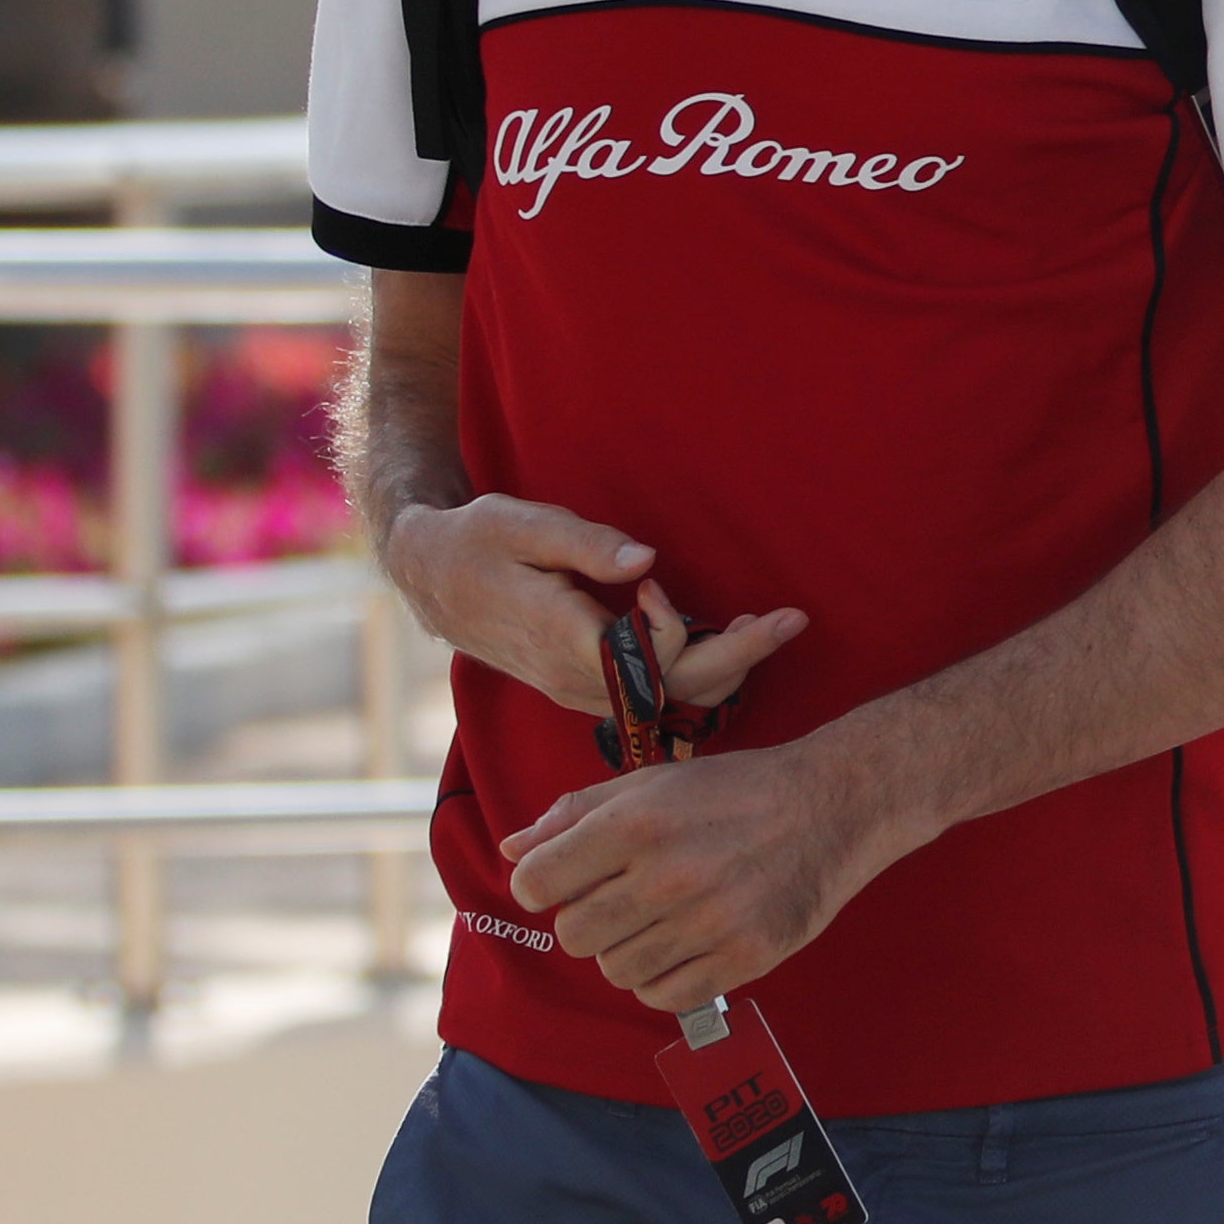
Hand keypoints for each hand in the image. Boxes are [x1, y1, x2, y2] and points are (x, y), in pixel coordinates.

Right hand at [382, 494, 805, 719]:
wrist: (430, 577)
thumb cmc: (476, 540)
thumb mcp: (521, 524)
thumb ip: (585, 544)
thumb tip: (649, 560)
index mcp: (563, 640)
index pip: (646, 662)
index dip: (678, 631)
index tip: (659, 581)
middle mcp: (576, 679)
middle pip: (673, 689)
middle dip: (739, 657)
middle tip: (794, 619)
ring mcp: (580, 690)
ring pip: (667, 699)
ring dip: (723, 667)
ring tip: (772, 627)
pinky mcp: (584, 687)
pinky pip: (650, 694)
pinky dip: (694, 672)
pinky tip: (726, 640)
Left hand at [498, 730, 915, 1007]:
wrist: (832, 807)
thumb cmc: (735, 791)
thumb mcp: (653, 782)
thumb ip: (576, 813)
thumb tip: (513, 850)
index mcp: (636, 823)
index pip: (536, 885)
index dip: (544, 885)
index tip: (570, 880)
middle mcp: (668, 875)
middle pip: (574, 935)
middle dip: (589, 919)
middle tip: (628, 898)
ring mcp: (708, 922)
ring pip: (616, 971)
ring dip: (628, 951)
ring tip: (663, 920)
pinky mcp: (742, 957)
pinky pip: (664, 997)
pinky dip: (664, 979)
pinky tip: (686, 945)